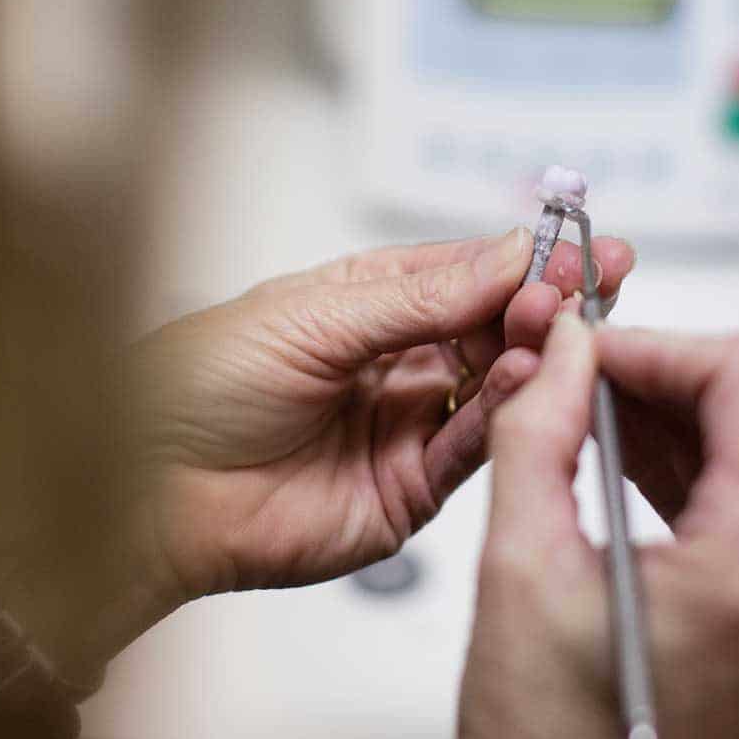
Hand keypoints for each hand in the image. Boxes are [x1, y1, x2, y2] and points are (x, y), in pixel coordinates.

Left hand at [126, 230, 633, 611]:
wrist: (149, 492)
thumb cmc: (199, 385)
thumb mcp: (315, 316)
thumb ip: (422, 296)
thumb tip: (509, 254)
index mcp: (370, 302)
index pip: (468, 272)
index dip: (524, 259)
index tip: (577, 245)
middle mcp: (399, 360)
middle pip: (494, 326)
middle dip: (543, 302)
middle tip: (588, 281)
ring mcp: (410, 423)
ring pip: (495, 384)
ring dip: (531, 351)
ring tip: (557, 322)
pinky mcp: (413, 487)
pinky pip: (473, 445)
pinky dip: (504, 412)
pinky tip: (523, 376)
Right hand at [458, 316, 738, 738]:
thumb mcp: (519, 569)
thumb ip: (537, 432)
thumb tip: (559, 350)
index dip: (664, 347)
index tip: (593, 353)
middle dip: (661, 375)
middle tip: (579, 376)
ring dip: (670, 413)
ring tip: (586, 414)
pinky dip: (684, 460)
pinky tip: (619, 455)